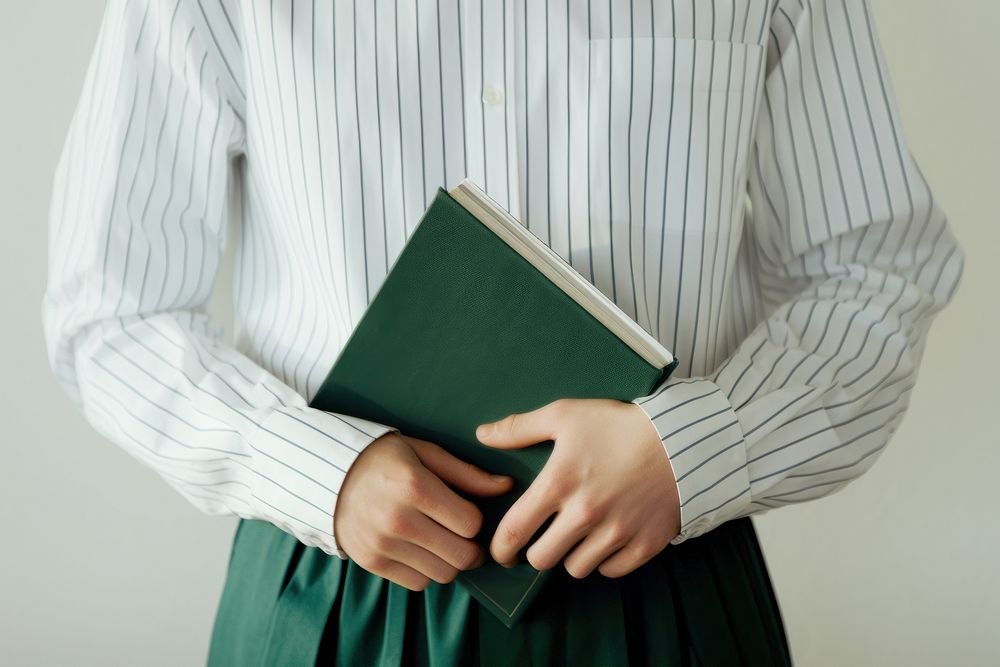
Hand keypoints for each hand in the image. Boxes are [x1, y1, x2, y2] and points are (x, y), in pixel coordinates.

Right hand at [334, 432, 514, 590]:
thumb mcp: (424, 453)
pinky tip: (420, 549)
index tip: (466, 511)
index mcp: (413, 485)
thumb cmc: (384, 459)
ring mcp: (382, 544)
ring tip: (443, 542)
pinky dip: (427, 570)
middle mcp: (397, 519)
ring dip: (450, 561)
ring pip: (443, 574)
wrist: (328, 476)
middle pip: (461, 555)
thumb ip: (466, 473)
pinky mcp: (372, 562)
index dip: (475, 519)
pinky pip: (418, 583)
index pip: (470, 522)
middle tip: (467, 538)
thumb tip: (506, 486)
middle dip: (472, 548)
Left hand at [475, 398, 679, 578]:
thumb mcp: (566, 415)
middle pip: (542, 559)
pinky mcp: (645, 544)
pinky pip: (611, 571)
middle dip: (536, 553)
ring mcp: (617, 532)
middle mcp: (585, 514)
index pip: (514, 531)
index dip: (500, 547)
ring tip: (577, 535)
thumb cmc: (618, 425)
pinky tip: (606, 539)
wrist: (682, 439)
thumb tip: (483, 435)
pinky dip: (605, 561)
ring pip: (577, 568)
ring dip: (572, 555)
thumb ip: (520, 427)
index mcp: (559, 483)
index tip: (501, 551)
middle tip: (542, 540)